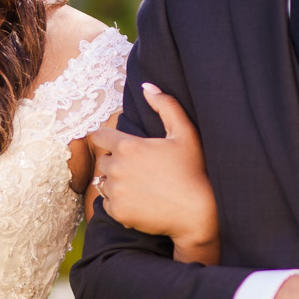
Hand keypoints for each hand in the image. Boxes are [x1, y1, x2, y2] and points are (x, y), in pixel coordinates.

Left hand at [89, 83, 219, 262]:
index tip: (121, 145)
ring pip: (104, 183)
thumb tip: (147, 86)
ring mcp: (116, 192)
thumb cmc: (193, 170)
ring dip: (116, 182)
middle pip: (103, 160)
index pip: (100, 136)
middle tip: (140, 168)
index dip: (109, 139)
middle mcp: (116, 168)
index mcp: (128, 146)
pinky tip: (139, 201)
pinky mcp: (118, 212)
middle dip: (117, 162)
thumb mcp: (185, 133)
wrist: (198, 212)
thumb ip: (166, 105)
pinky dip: (119, 203)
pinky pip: (108, 204)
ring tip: (140, 185)